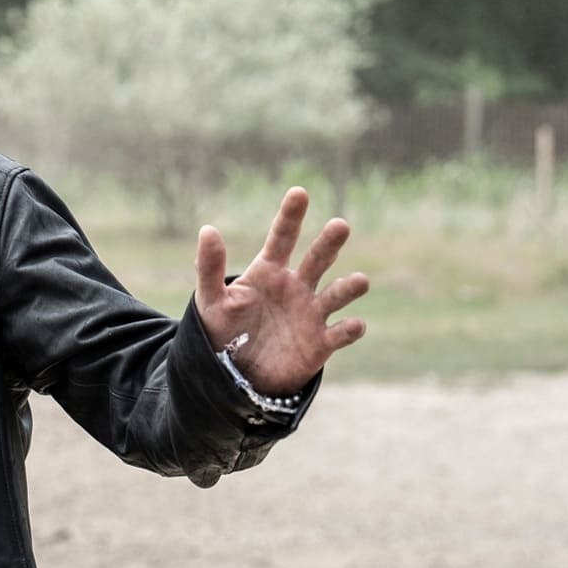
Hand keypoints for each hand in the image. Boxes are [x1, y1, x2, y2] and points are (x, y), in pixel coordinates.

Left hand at [195, 187, 369, 394]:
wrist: (235, 375)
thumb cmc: (223, 332)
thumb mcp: (211, 300)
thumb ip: (209, 267)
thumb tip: (208, 229)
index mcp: (269, 272)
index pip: (282, 238)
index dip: (290, 216)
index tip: (299, 192)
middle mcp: (296, 287)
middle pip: (317, 259)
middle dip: (329, 243)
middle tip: (340, 225)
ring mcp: (311, 313)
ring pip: (337, 293)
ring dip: (349, 287)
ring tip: (359, 281)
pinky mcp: (321, 342)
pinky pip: (340, 333)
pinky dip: (349, 329)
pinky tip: (354, 324)